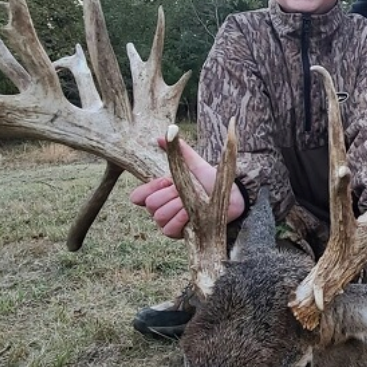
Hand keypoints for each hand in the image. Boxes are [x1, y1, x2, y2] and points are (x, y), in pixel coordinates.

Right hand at [129, 136, 245, 239]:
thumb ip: (178, 150)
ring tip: (189, 201)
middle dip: (169, 195)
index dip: (147, 189)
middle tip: (184, 190)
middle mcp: (161, 208)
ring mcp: (168, 222)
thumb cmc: (209, 179)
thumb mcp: (193, 162)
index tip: (165, 180)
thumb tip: (166, 132)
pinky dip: (180, 219)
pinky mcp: (178, 234)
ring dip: (177, 206)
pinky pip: (169, 229)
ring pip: (159, 217)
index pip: (137, 196)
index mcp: (160, 192)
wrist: (229, 196)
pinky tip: (190, 213)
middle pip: (150, 205)